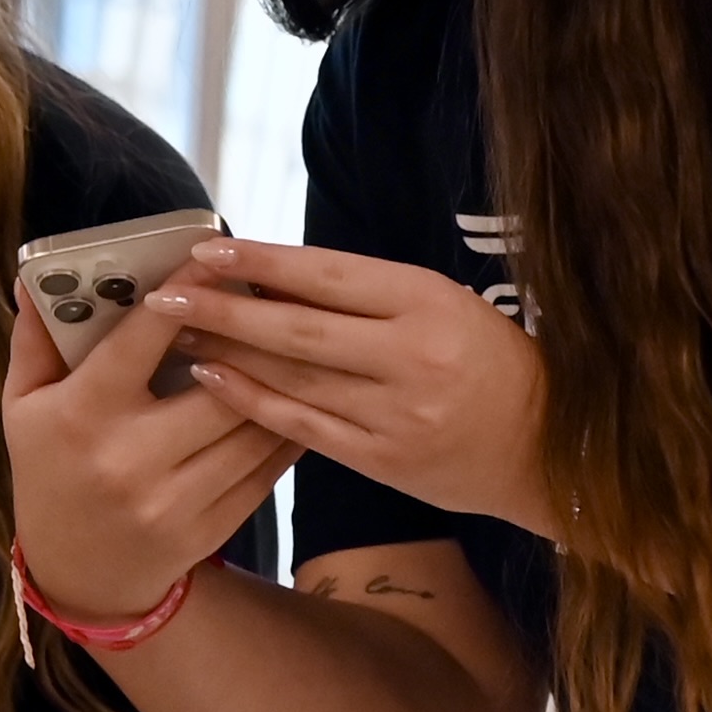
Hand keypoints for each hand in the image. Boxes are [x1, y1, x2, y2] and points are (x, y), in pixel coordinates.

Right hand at [1, 275, 295, 618]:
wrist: (78, 574)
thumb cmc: (48, 469)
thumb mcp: (23, 405)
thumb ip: (36, 339)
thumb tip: (36, 276)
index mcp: (82, 416)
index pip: (141, 341)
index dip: (183, 293)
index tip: (213, 256)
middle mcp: (130, 460)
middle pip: (217, 383)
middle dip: (248, 338)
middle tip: (271, 300)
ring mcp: (174, 501)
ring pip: (252, 426)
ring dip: (280, 381)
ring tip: (294, 343)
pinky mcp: (210, 528)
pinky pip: (267, 470)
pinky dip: (287, 429)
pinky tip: (299, 397)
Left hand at [148, 239, 550, 532]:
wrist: (546, 449)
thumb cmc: (489, 361)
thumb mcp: (443, 304)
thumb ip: (368, 294)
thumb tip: (275, 276)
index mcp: (429, 304)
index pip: (330, 275)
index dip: (263, 263)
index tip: (209, 250)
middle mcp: (411, 359)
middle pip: (299, 330)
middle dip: (225, 310)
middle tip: (165, 293)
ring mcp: (396, 415)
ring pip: (294, 379)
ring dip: (228, 353)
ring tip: (176, 331)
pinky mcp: (383, 460)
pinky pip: (303, 428)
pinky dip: (253, 401)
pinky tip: (212, 379)